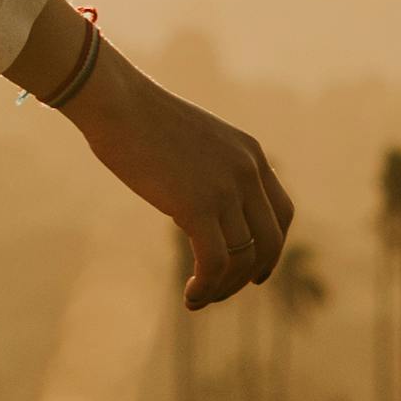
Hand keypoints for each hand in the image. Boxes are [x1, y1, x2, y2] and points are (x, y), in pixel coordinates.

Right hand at [73, 48, 294, 311]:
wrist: (118, 102)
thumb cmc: (140, 119)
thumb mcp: (192, 140)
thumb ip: (209, 167)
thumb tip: (199, 198)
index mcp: (251, 153)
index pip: (282, 213)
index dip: (272, 248)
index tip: (256, 272)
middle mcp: (248, 172)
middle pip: (270, 241)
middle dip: (250, 274)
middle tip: (223, 292)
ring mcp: (226, 189)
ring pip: (243, 258)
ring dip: (222, 287)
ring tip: (198, 298)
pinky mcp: (198, 206)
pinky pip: (214, 262)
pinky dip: (206, 286)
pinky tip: (190, 295)